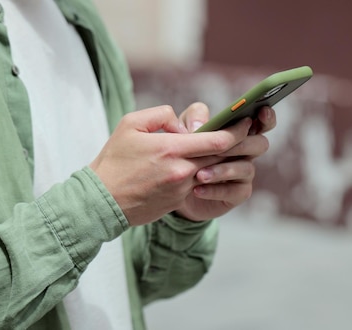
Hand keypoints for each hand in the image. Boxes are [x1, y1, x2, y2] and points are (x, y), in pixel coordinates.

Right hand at [89, 105, 252, 225]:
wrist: (101, 201)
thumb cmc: (114, 161)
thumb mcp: (130, 125)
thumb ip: (161, 115)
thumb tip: (182, 123)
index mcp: (171, 148)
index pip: (218, 140)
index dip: (238, 130)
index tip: (247, 121)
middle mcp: (181, 171)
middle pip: (223, 156)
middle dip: (240, 144)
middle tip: (250, 133)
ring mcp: (181, 189)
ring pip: (213, 172)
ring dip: (224, 161)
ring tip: (231, 148)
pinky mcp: (177, 202)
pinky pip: (198, 185)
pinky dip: (205, 175)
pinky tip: (206, 167)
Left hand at [174, 104, 274, 220]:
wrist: (173, 187)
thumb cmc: (183, 152)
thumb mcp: (183, 129)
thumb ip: (191, 119)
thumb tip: (198, 127)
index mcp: (238, 133)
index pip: (261, 121)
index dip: (266, 117)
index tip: (262, 111)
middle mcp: (246, 152)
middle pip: (260, 144)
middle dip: (242, 144)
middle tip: (221, 147)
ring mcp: (244, 174)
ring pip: (246, 168)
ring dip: (222, 170)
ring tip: (199, 175)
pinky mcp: (237, 194)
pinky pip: (234, 191)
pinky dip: (215, 190)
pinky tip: (197, 189)